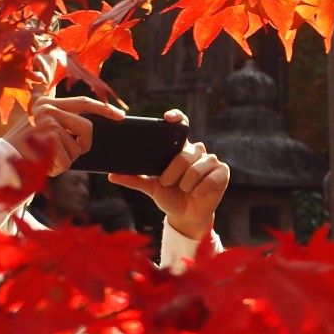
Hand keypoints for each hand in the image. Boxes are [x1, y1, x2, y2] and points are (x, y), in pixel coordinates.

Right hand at [3, 95, 123, 176]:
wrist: (0, 160)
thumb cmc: (24, 148)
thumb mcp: (41, 127)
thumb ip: (60, 119)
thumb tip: (88, 123)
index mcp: (48, 103)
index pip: (83, 103)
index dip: (104, 109)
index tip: (121, 116)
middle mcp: (48, 108)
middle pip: (87, 128)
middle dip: (83, 145)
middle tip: (68, 153)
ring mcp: (48, 120)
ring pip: (77, 147)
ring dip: (65, 160)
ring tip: (47, 158)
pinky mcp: (47, 136)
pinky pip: (67, 158)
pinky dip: (58, 167)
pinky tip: (44, 164)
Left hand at [109, 110, 228, 240]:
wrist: (185, 215)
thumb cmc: (168, 196)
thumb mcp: (150, 187)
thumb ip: (134, 179)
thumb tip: (111, 175)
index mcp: (179, 148)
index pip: (181, 126)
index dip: (177, 118)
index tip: (168, 118)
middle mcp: (196, 151)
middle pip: (185, 153)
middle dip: (173, 172)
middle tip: (166, 182)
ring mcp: (211, 161)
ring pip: (197, 167)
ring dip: (186, 183)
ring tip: (184, 190)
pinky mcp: (222, 173)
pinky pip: (211, 179)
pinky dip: (200, 189)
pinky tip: (197, 193)